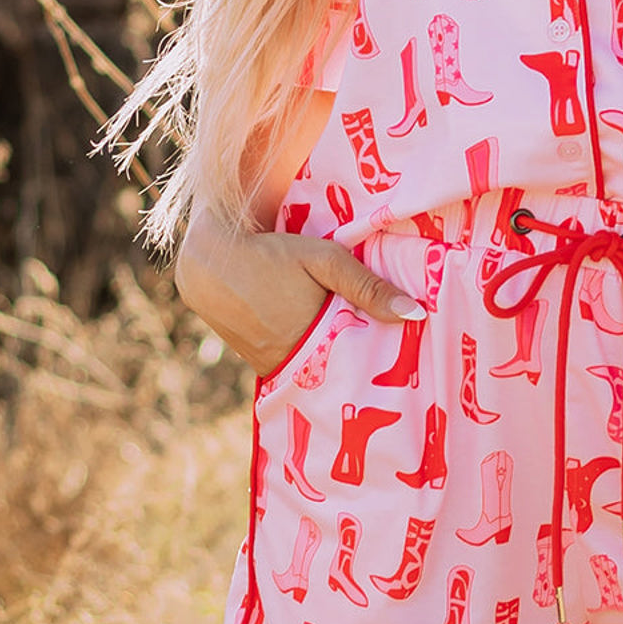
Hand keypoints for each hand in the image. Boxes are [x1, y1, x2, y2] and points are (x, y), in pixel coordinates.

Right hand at [175, 206, 424, 376]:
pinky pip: (293, 363)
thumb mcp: (324, 260)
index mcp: (311, 344)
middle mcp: (290, 365)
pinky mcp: (257, 363)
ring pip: (314, 367)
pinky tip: (318, 334)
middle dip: (357, 358)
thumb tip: (417, 315)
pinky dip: (307, 352)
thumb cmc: (269, 254)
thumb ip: (368, 287)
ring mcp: (270, 368)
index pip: (359, 362)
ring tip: (354, 336)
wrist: (205, 260)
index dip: (378, 354)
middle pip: (336, 368)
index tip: (401, 350)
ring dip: (330, 354)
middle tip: (382, 345)